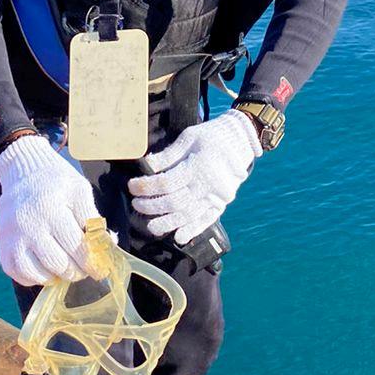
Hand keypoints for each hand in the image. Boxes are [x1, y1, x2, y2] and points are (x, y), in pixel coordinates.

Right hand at [0, 135, 98, 286]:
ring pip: (35, 273)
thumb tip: (108, 246)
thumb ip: (93, 219)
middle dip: (76, 272)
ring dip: (55, 277)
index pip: (77, 247)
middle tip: (83, 269)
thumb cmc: (56, 181)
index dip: (92, 263)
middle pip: (58, 264)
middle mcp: (28, 224)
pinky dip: (32, 277)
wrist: (23, 171)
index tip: (100, 269)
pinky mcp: (2, 243)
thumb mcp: (80, 191)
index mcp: (50, 208)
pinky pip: (16, 272)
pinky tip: (45, 268)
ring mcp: (11, 236)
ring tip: (65, 268)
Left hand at [128, 111, 260, 245]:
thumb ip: (167, 155)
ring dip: (167, 223)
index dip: (146, 187)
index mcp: (197, 166)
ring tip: (151, 226)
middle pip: (175, 202)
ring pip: (188, 216)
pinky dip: (192, 230)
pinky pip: (206, 220)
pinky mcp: (221, 203)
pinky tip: (178, 237)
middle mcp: (207, 185)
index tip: (132, 186)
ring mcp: (216, 197)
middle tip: (137, 204)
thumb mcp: (188, 138)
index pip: (166, 182)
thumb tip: (146, 166)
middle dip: (152, 206)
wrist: (241, 141)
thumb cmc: (211, 137)